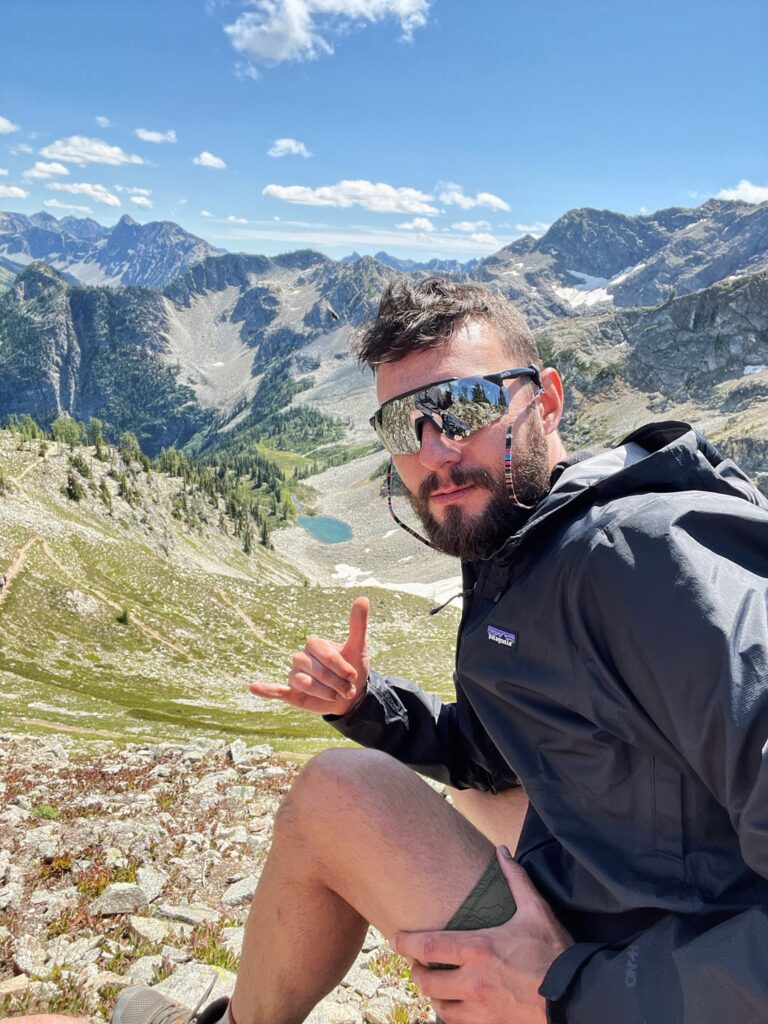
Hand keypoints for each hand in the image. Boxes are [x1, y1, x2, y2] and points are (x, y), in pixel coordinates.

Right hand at [249, 596, 368, 714]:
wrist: (351, 696)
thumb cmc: (353, 668)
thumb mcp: (358, 647)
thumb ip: (358, 624)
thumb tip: (363, 598)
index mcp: (315, 644)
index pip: (323, 652)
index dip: (339, 666)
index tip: (353, 675)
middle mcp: (301, 657)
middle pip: (315, 669)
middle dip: (335, 682)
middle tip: (347, 689)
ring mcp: (295, 674)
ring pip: (303, 682)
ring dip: (323, 692)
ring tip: (335, 696)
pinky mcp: (291, 692)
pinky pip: (276, 690)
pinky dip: (265, 689)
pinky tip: (253, 686)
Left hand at [392, 847, 572, 1023]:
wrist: (577, 996)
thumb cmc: (554, 952)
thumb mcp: (535, 911)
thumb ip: (515, 879)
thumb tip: (502, 851)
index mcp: (479, 950)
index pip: (427, 947)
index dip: (405, 943)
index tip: (395, 939)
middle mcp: (473, 982)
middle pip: (427, 981)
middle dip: (417, 971)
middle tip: (418, 963)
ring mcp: (481, 1009)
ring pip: (440, 1006)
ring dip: (433, 995)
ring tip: (435, 984)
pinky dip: (451, 1014)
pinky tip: (455, 1005)